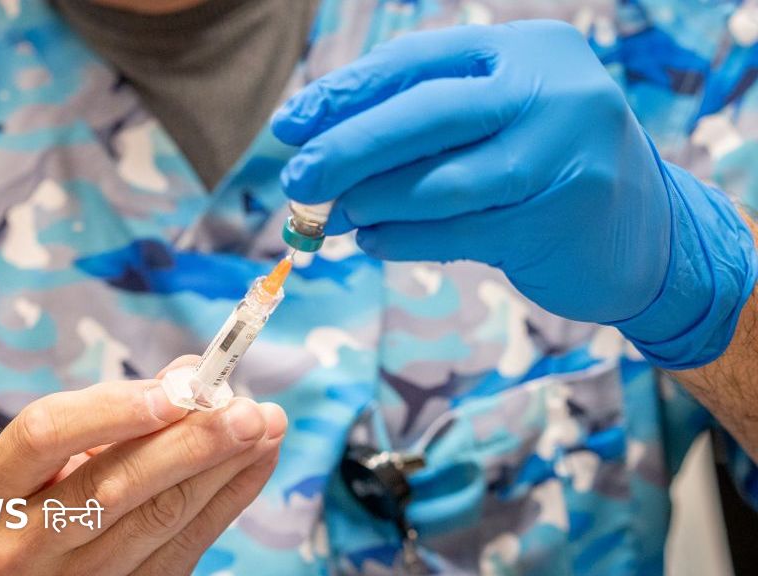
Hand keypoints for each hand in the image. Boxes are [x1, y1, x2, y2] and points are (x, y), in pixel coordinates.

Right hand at [0, 356, 284, 575]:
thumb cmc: (44, 497)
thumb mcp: (57, 451)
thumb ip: (117, 406)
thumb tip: (191, 375)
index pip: (44, 434)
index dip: (112, 408)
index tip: (177, 390)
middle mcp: (21, 543)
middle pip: (112, 485)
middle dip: (189, 442)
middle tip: (245, 409)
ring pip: (158, 518)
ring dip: (222, 467)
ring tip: (266, 425)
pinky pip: (188, 546)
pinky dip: (230, 498)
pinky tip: (257, 460)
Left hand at [272, 20, 757, 369]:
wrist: (650, 230)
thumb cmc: (547, 164)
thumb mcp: (499, 118)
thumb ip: (425, 122)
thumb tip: (320, 147)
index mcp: (527, 49)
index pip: (416, 61)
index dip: (345, 93)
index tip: (290, 124)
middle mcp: (552, 92)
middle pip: (426, 114)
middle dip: (348, 147)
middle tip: (296, 176)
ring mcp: (562, 157)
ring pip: (440, 181)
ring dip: (373, 200)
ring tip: (333, 214)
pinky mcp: (557, 221)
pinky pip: (458, 233)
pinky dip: (404, 239)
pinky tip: (372, 240)